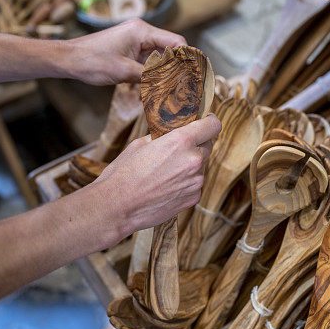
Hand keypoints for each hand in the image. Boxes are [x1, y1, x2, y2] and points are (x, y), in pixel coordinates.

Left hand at [65, 18, 186, 85]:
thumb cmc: (91, 61)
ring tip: (172, 90)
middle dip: (179, 68)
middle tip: (186, 87)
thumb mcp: (124, 71)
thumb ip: (151, 76)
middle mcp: (142, 32)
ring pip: (161, 57)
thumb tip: (174, 84)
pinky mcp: (130, 50)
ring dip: (166, 72)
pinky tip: (155, 87)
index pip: (177, 42)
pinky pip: (150, 61)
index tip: (195, 76)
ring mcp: (136, 41)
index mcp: (142, 31)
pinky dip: (154, 73)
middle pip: (171, 49)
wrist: (68, 59)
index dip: (188, 59)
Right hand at [85, 115, 220, 241]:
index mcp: (181, 141)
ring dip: (189, 165)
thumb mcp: (140, 144)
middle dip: (196, 144)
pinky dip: (185, 182)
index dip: (210, 121)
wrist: (116, 207)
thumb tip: (171, 133)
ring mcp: (195, 181)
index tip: (205, 121)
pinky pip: (194, 184)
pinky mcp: (193, 198)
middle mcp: (193, 160)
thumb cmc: (123, 173)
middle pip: (208, 145)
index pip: (213, 125)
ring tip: (165, 172)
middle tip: (178, 149)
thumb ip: (163, 137)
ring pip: (201, 166)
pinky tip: (166, 186)